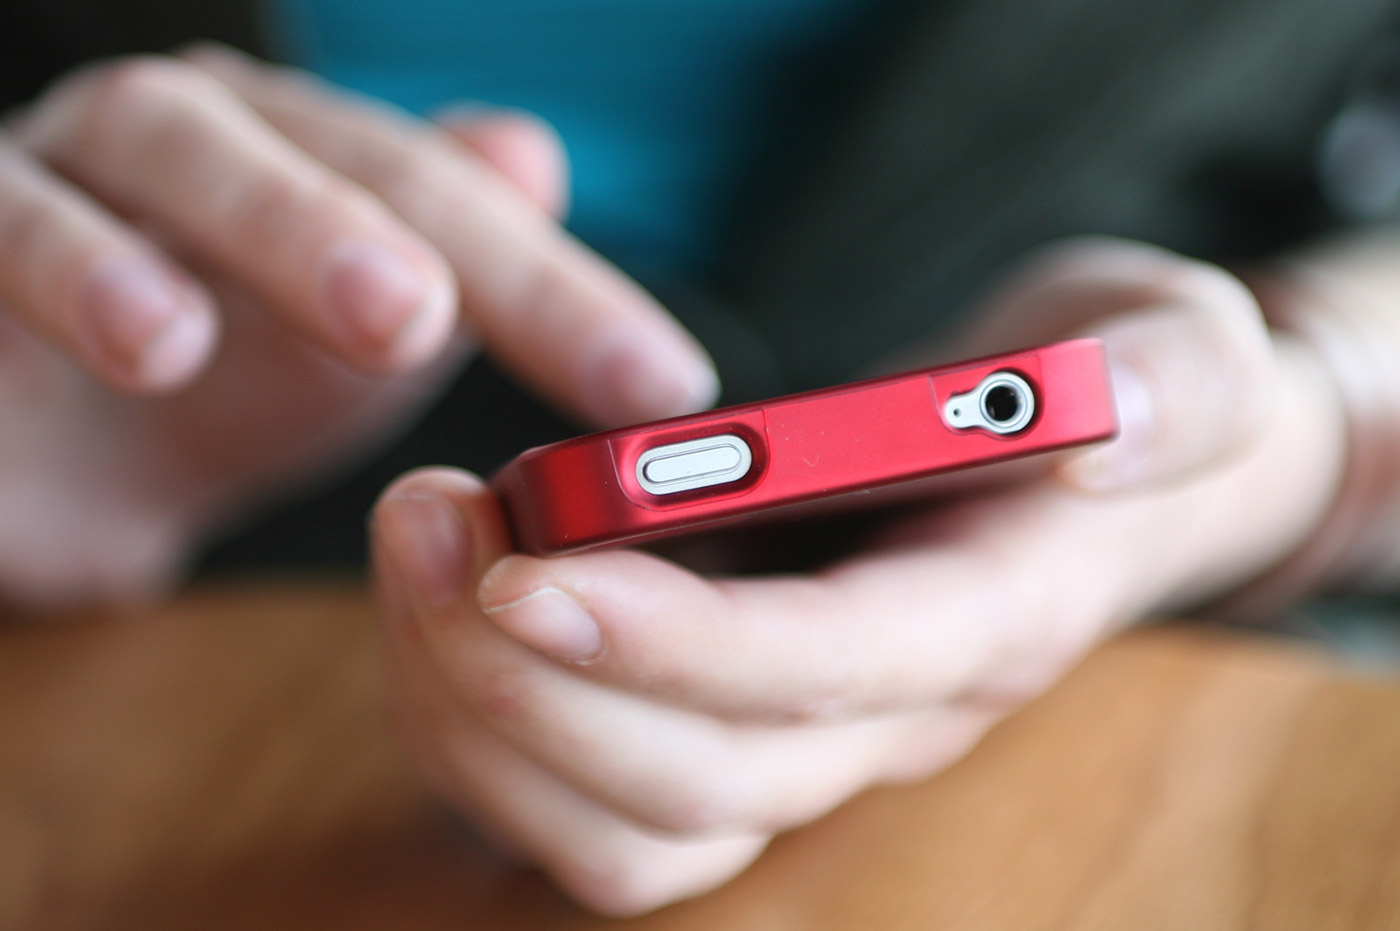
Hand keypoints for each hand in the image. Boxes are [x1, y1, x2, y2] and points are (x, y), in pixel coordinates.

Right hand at [0, 47, 714, 603]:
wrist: (38, 455)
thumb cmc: (210, 390)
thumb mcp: (346, 348)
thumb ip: (447, 266)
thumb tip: (531, 154)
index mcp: (306, 166)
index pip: (448, 205)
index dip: (556, 292)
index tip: (660, 389)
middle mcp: (192, 145)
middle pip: (298, 151)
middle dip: (364, 226)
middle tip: (424, 319)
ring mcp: (55, 179)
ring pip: (121, 161)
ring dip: (204, 235)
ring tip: (243, 337)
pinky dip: (54, 269)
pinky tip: (132, 345)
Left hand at [370, 238, 1347, 913]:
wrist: (1075, 458)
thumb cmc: (1108, 390)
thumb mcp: (1180, 342)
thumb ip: (1175, 382)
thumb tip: (1095, 434)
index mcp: (990, 616)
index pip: (828, 671)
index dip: (676, 645)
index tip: (525, 565)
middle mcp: (889, 717)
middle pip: (699, 780)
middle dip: (534, 677)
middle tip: (422, 520)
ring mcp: (802, 743)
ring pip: (619, 828)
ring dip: (483, 715)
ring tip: (414, 546)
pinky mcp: (728, 732)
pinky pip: (580, 801)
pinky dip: (481, 724)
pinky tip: (438, 600)